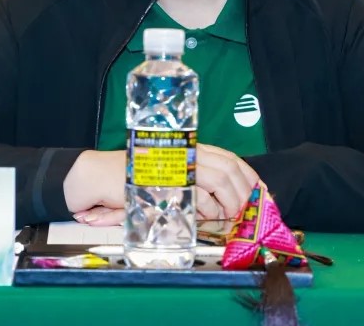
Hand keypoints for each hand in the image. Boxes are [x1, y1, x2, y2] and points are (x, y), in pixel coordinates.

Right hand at [65, 145, 261, 226]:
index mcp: (189, 148)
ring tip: (228, 214)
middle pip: (230, 167)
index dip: (249, 175)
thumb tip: (225, 200)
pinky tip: (209, 215)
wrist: (102, 176)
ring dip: (230, 200)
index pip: (230, 157)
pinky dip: (210, 207)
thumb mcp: (169, 173)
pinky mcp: (169, 181)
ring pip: (220, 177)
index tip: (260, 191)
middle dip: (243, 191)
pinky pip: (199, 194)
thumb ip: (195, 181)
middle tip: (244, 210)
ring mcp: (177, 165)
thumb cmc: (136, 177)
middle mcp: (186, 152)